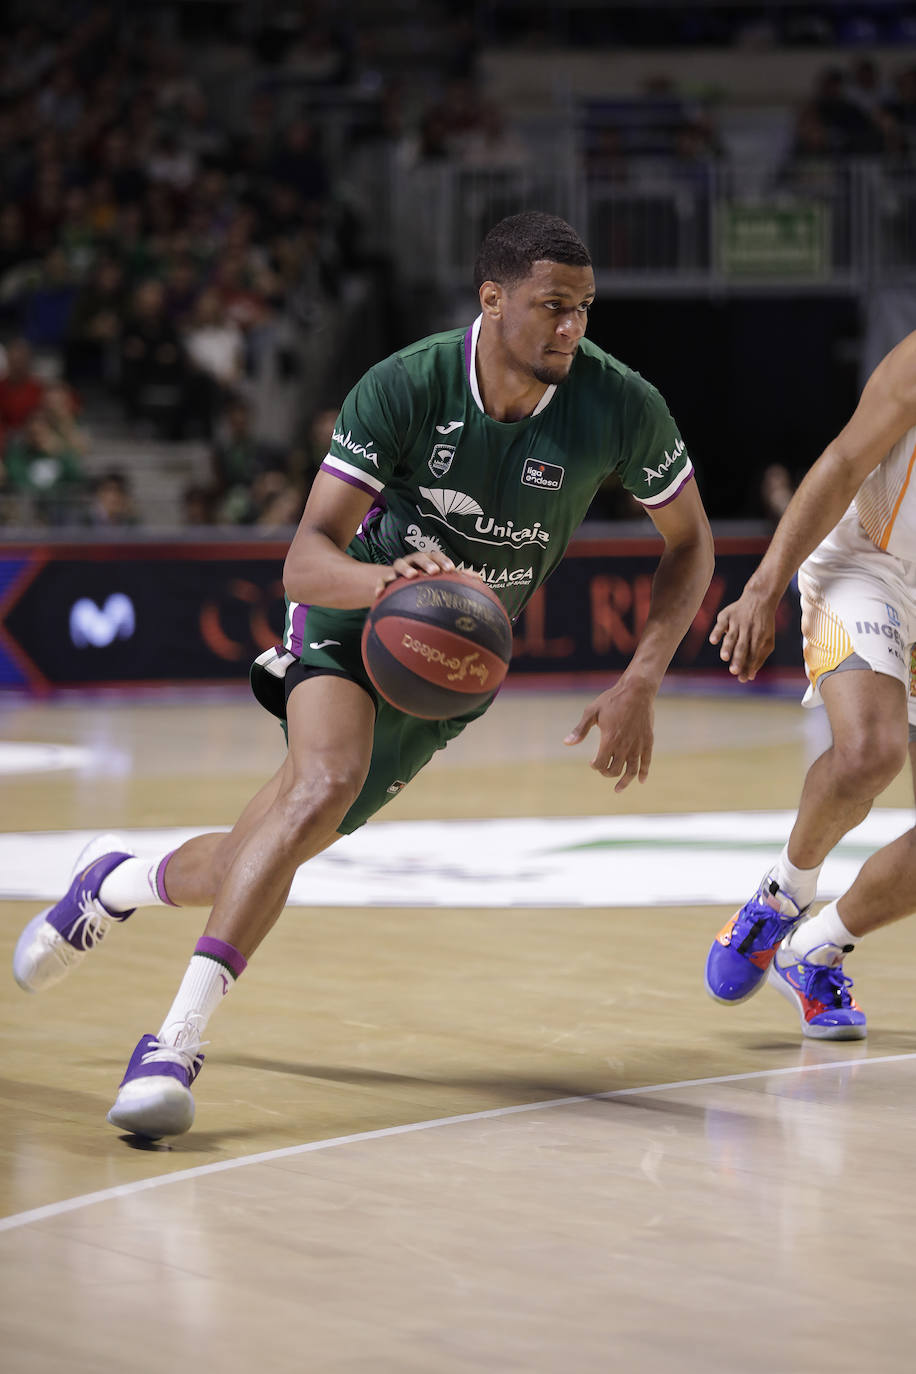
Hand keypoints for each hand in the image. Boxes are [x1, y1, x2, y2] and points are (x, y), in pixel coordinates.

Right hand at [373, 549, 457, 598]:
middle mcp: (412, 562)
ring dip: (406, 568)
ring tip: (412, 576)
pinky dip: (380, 585)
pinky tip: (380, 594)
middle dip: (427, 563)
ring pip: (399, 564)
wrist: (396, 582)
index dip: (443, 561)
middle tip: (435, 572)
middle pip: (419, 557)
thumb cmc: (423, 580)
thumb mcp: (437, 578)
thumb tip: (480, 579)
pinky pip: (381, 581)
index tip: (451, 569)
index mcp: (426, 561)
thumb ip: (457, 577)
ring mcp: (398, 569)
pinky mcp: (385, 579)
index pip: (436, 556)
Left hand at [563, 677, 654, 791]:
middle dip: (606, 773)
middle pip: (615, 770)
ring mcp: (637, 745)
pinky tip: (641, 781)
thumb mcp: (591, 712)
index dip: (595, 766)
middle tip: (602, 769)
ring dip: (624, 782)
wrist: (637, 691)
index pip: (601, 764)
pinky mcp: (648, 741)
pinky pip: (646, 762)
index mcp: (610, 739)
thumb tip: (566, 743)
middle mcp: (624, 746)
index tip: (592, 763)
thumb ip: (580, 730)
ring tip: (617, 789)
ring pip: (632, 770)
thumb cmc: (612, 700)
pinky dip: (644, 773)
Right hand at [709, 587, 777, 681]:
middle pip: (742, 646)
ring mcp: (737, 621)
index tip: (743, 679)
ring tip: (725, 657)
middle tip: (734, 671)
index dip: (748, 666)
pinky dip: (717, 632)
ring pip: (732, 636)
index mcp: (759, 636)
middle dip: (738, 659)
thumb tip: (750, 677)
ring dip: (728, 647)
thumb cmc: (763, 624)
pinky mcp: (726, 614)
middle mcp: (748, 628)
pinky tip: (714, 641)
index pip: (753, 654)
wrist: (759, 598)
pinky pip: (721, 624)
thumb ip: (759, 658)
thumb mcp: (768, 640)